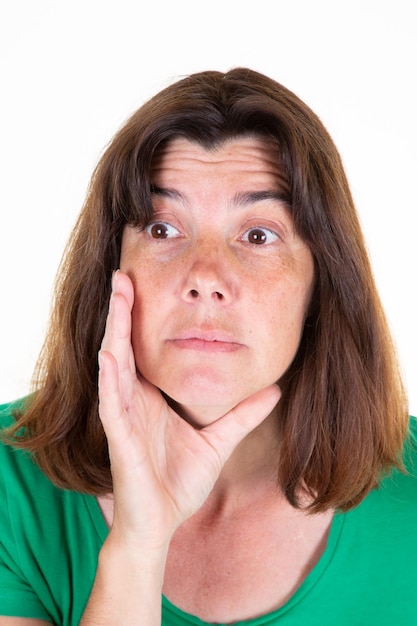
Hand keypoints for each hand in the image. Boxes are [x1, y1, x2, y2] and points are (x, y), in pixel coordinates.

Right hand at [98, 271, 280, 551]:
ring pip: (114, 363)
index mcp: (151, 396)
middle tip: (124, 272)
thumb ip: (244, 414)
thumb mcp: (219, 440)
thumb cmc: (180, 482)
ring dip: (114, 328)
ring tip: (118, 293)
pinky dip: (111, 376)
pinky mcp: (118, 436)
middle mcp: (133, 399)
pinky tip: (111, 351)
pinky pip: (112, 401)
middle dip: (123, 309)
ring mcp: (123, 415)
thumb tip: (274, 390)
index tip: (145, 282)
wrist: (162, 523)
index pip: (142, 347)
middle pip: (124, 345)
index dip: (141, 316)